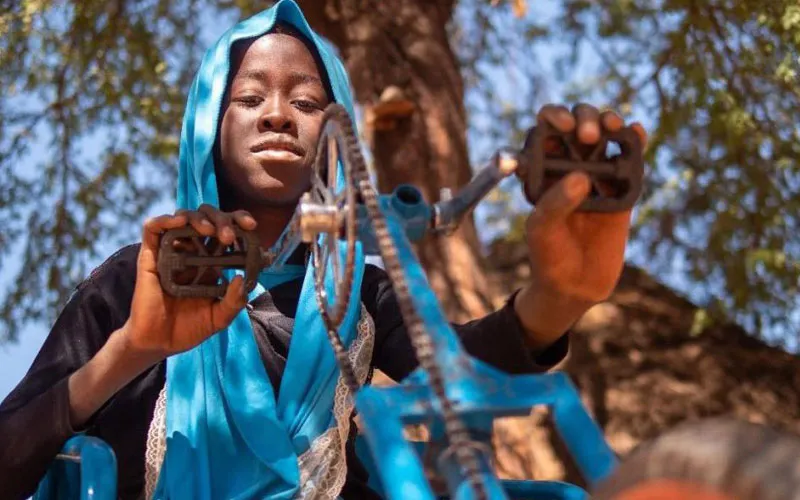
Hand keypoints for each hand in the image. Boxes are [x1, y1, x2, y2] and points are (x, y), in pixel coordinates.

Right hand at [122, 204, 257, 360]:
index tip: (252, 227)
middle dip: (222, 220)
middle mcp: (193, 253)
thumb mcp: (219, 318)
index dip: (239, 222)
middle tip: (229, 236)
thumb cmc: (189, 329)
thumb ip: (233, 301)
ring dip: (198, 218)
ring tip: (209, 230)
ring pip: (184, 218)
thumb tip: (241, 278)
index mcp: (213, 262)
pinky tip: (179, 222)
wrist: (158, 343)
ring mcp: (171, 252)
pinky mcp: (150, 256)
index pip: (227, 231)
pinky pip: (153, 229)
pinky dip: (165, 220)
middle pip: (208, 219)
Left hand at [514, 103, 647, 346]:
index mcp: (541, 170)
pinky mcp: (622, 189)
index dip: (553, 118)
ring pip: (605, 135)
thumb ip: (556, 203)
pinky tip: (638, 133)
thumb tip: (582, 176)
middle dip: (584, 118)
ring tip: (613, 127)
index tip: (563, 126)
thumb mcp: (542, 229)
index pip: (545, 130)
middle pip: (577, 124)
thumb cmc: (548, 255)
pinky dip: (635, 141)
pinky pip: (630, 159)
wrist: (574, 285)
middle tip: (587, 135)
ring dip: (610, 121)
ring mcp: (596, 175)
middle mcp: (567, 165)